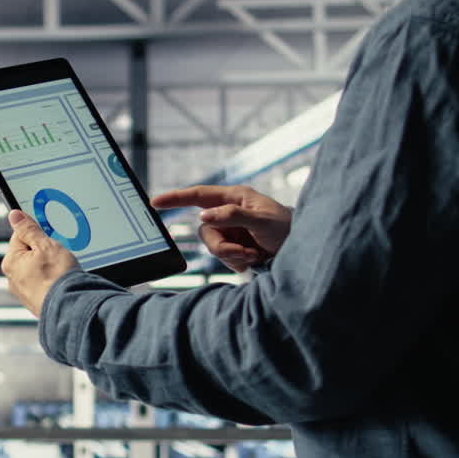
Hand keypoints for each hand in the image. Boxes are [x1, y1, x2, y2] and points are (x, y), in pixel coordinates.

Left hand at [1, 209, 79, 316]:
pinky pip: (43, 284)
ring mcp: (24, 293)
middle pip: (28, 253)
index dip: (37, 233)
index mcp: (11, 262)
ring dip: (49, 267)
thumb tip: (14, 216)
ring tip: (61, 270)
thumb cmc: (57, 278)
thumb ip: (29, 229)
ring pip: (37, 269)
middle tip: (58, 254)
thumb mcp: (45, 245)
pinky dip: (52, 281)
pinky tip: (61, 282)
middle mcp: (12, 278)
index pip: (19, 236)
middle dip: (43, 251)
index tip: (48, 235)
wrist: (70, 308)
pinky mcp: (36, 302)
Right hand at [151, 185, 292, 271]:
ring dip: (233, 255)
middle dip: (222, 247)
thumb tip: (203, 216)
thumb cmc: (288, 228)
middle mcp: (228, 214)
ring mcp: (230, 231)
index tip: (155, 202)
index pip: (198, 195)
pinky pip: (223, 258)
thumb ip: (233, 216)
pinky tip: (255, 258)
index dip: (176, 198)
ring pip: (213, 247)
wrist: (303, 250)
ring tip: (255, 255)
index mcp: (234, 198)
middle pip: (205, 231)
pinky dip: (238, 262)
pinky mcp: (234, 247)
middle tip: (245, 253)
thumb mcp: (262, 220)